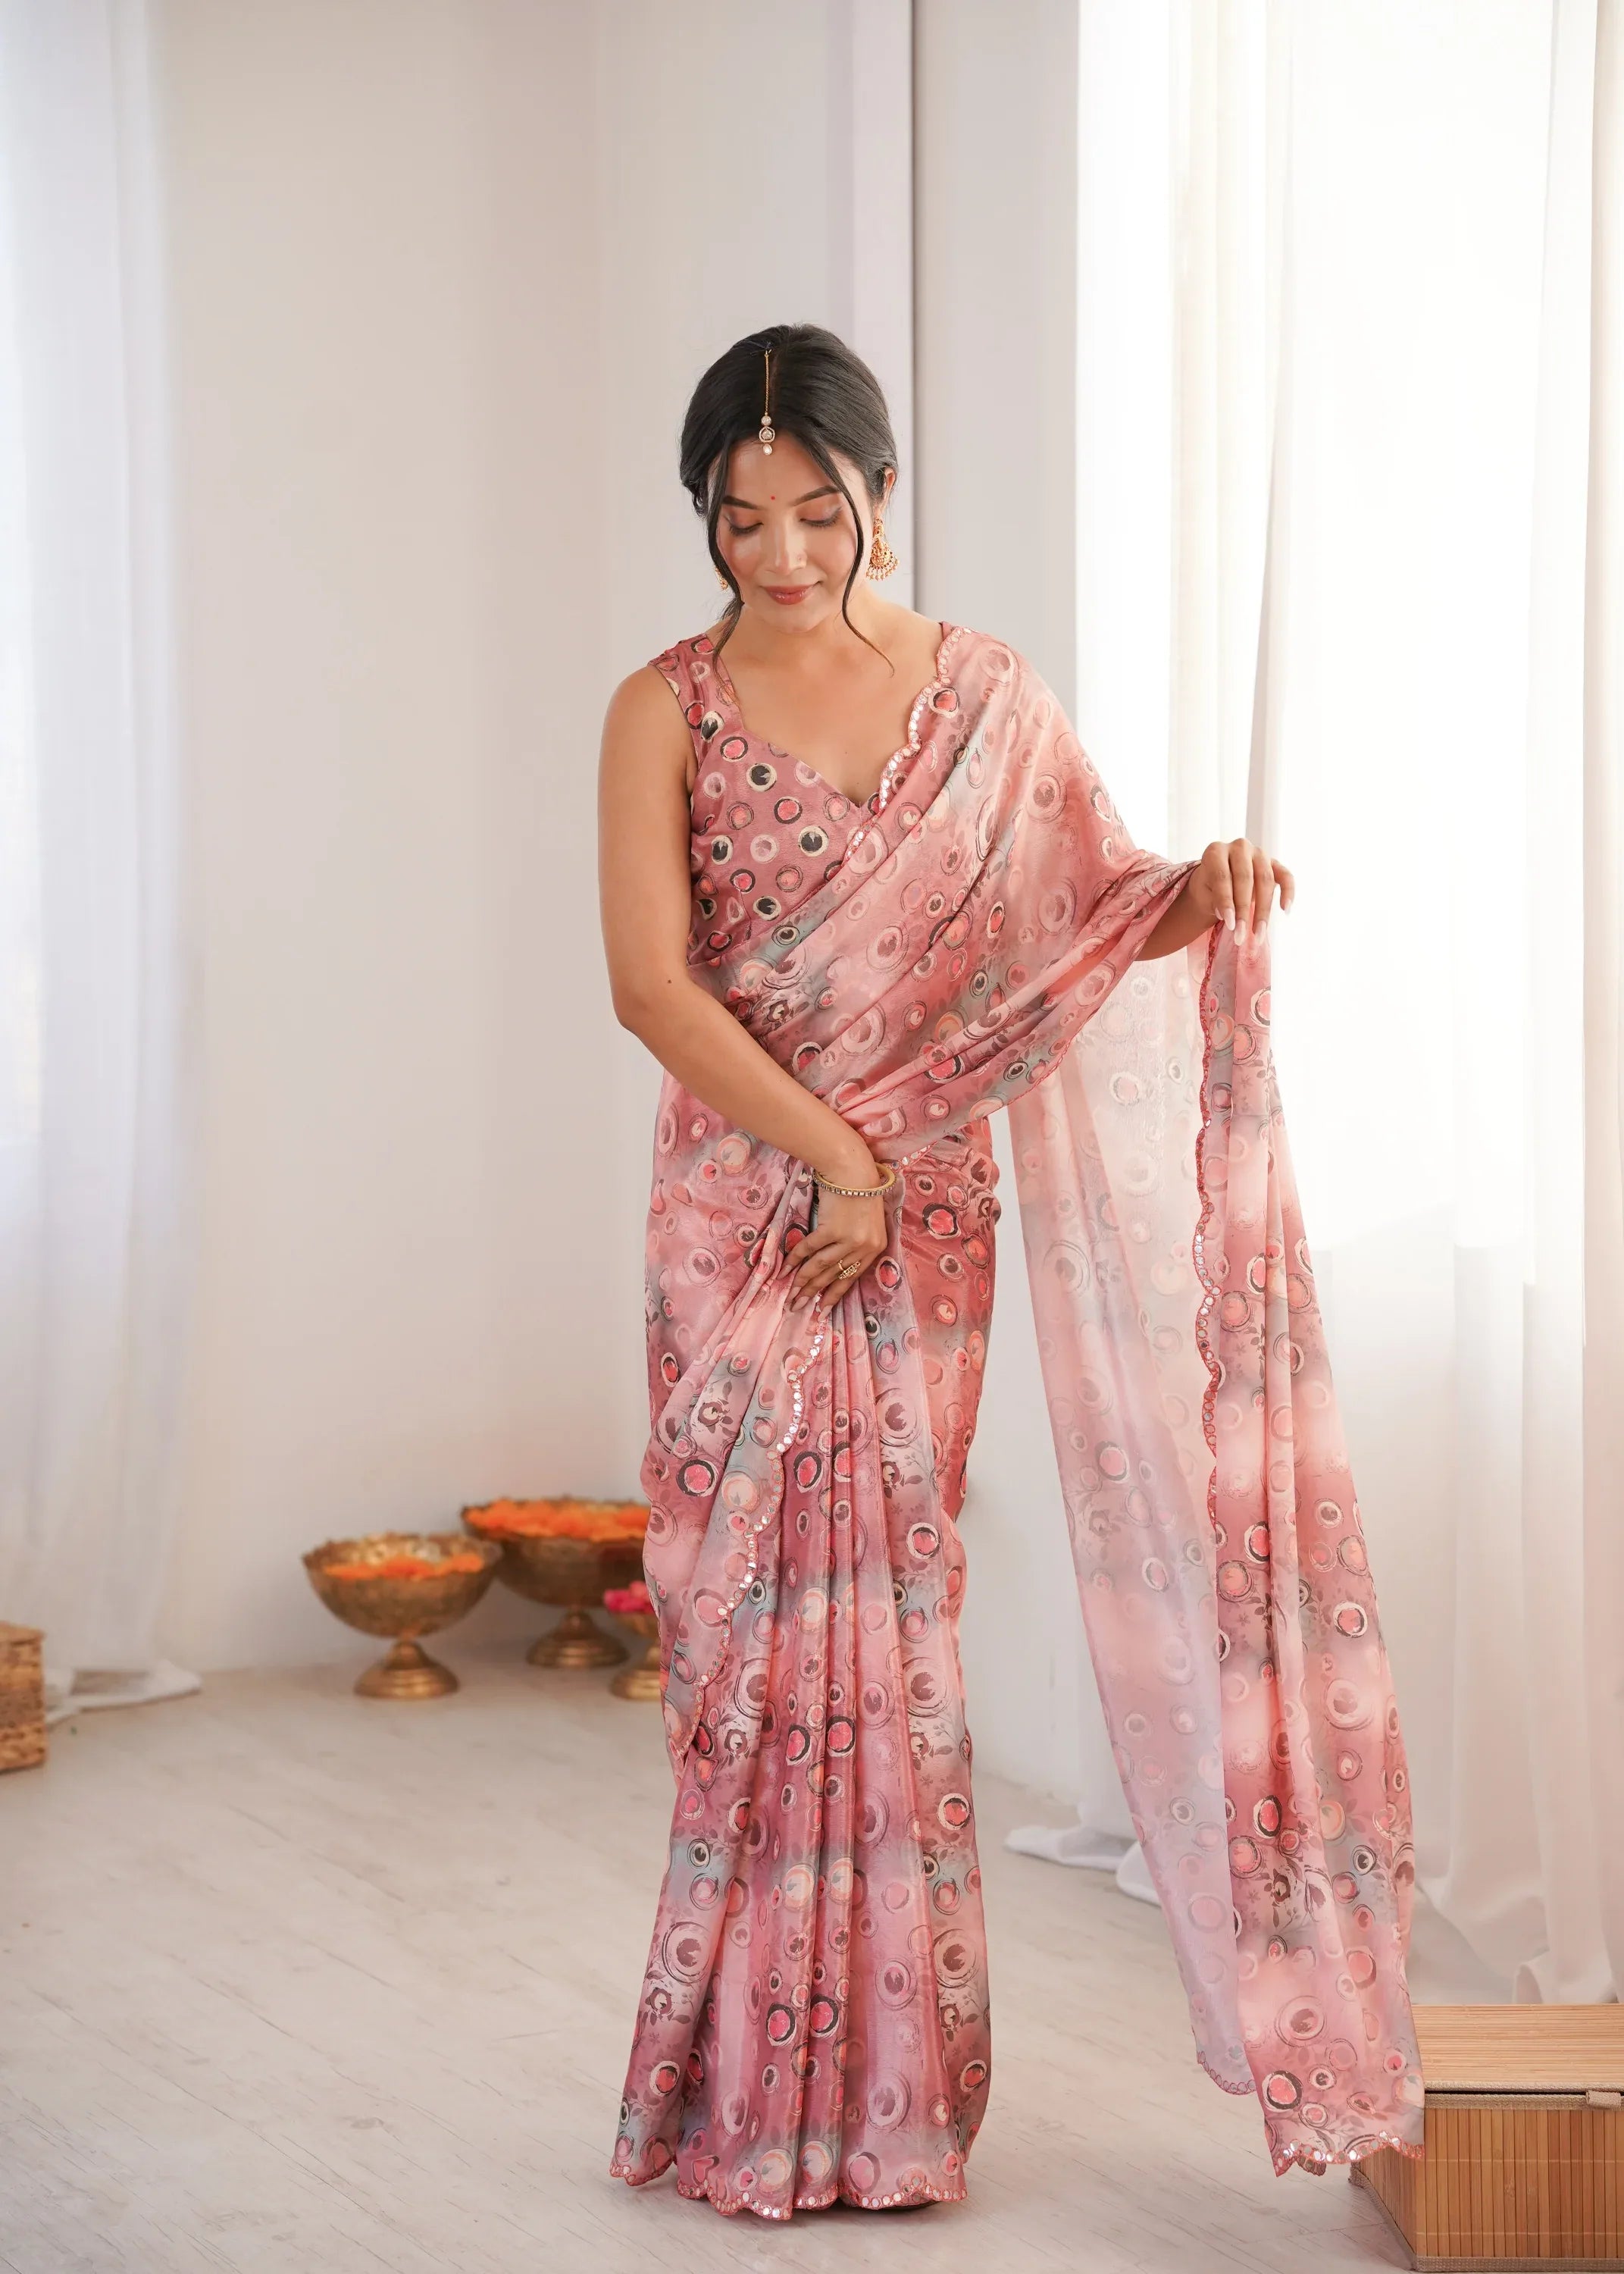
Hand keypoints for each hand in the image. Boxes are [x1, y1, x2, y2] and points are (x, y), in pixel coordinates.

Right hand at [786, 1179, 890, 1309]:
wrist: (853, 1172)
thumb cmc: (859, 1194)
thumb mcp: (867, 1224)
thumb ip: (856, 1246)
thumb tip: (833, 1267)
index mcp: (875, 1248)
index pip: (852, 1278)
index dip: (834, 1295)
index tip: (822, 1310)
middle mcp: (863, 1247)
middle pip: (834, 1275)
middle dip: (814, 1293)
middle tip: (797, 1306)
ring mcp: (848, 1239)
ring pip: (821, 1266)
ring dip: (803, 1281)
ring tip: (790, 1294)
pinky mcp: (832, 1228)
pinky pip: (810, 1248)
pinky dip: (796, 1259)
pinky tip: (786, 1270)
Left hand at [1188, 838, 1294, 939]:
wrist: (1220, 881)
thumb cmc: (1209, 888)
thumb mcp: (1205, 893)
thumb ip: (1215, 900)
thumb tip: (1229, 916)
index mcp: (1216, 851)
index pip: (1222, 876)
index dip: (1225, 901)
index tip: (1229, 925)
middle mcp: (1239, 847)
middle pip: (1245, 878)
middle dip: (1244, 911)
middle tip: (1241, 936)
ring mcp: (1259, 853)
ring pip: (1265, 880)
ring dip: (1263, 910)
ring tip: (1258, 935)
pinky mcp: (1274, 863)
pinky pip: (1286, 875)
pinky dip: (1288, 892)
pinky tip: (1286, 910)